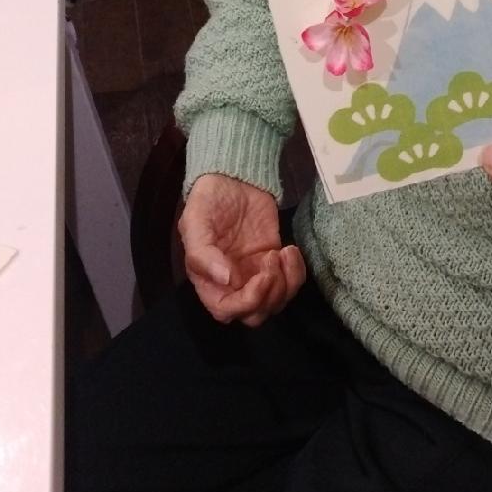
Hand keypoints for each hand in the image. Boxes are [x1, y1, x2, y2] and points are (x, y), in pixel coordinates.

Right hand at [178, 173, 305, 326]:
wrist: (234, 177)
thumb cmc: (208, 199)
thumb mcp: (195, 221)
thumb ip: (203, 254)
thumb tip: (227, 280)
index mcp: (209, 280)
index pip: (225, 310)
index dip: (245, 303)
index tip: (261, 277)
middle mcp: (232, 283)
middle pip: (254, 314)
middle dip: (269, 296)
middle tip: (272, 262)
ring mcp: (255, 273)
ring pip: (275, 301)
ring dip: (286, 284)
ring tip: (283, 253)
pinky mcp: (274, 261)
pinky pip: (290, 281)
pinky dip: (296, 272)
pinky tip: (290, 250)